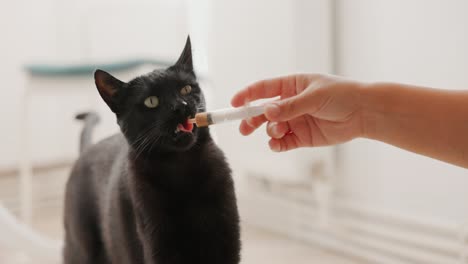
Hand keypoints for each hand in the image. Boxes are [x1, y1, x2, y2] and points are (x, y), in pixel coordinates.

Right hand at [231, 74, 364, 151]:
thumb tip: (266, 112)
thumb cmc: (341, 95)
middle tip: (244, 129)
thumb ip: (289, 106)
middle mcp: (290, 103)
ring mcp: (295, 121)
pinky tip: (278, 144)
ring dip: (270, 131)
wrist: (363, 113)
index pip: (263, 89)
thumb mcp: (313, 97)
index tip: (234, 104)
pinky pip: (283, 142)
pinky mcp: (302, 137)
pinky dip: (277, 145)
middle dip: (251, 119)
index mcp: (291, 86)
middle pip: (262, 111)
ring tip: (279, 132)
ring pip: (272, 128)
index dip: (247, 95)